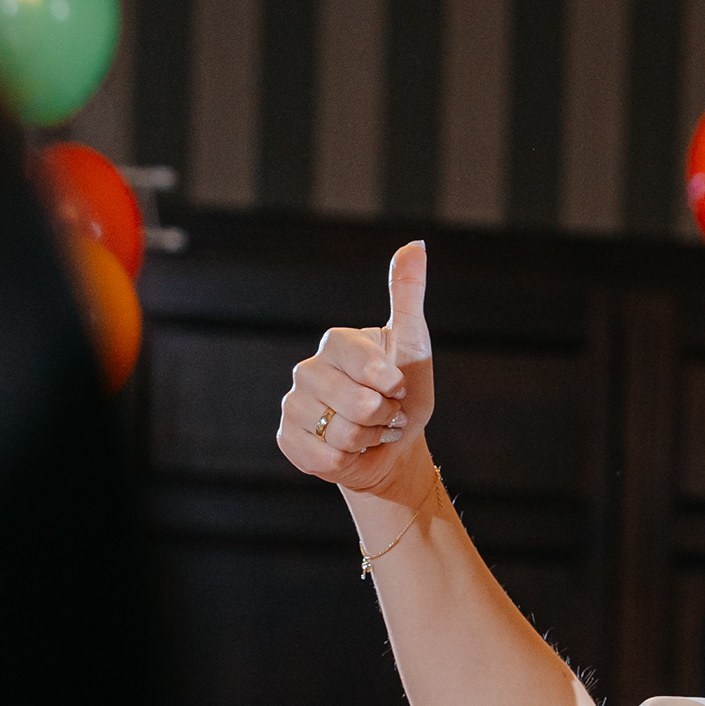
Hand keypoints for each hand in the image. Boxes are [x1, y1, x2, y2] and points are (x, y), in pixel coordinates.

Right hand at [276, 241, 436, 498]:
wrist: (392, 447)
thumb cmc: (405, 393)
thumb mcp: (413, 345)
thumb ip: (408, 297)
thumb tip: (415, 244)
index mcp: (336, 342)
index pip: (360, 358)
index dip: (387, 379)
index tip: (398, 385)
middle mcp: (308, 369)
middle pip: (355, 402)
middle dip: (384, 415)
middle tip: (386, 411)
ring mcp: (293, 405)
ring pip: (340, 433)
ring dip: (368, 439)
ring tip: (370, 430)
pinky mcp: (289, 439)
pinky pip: (323, 457)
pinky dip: (347, 461)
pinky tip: (351, 451)